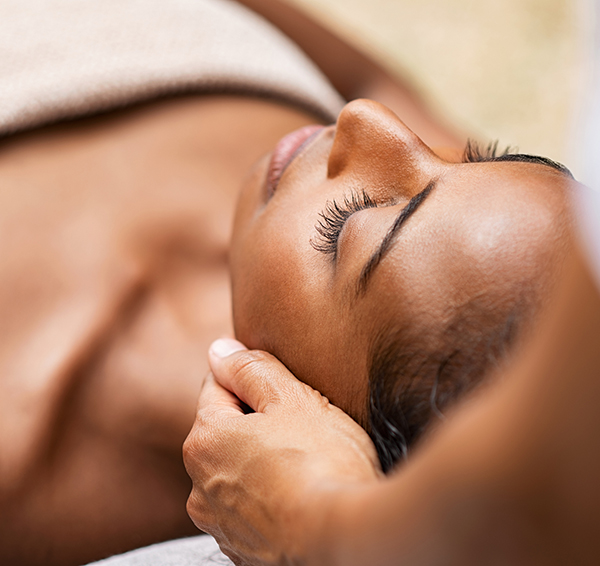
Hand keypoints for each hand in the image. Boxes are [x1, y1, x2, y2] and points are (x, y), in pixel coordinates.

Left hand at [183, 339, 380, 565]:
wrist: (344, 540)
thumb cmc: (320, 462)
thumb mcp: (290, 398)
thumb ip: (250, 369)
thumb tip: (220, 350)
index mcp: (205, 439)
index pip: (217, 386)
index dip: (249, 378)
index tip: (278, 384)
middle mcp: (199, 484)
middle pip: (225, 429)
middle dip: (255, 419)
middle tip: (300, 423)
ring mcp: (219, 521)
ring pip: (237, 468)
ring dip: (260, 458)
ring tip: (303, 460)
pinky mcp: (241, 548)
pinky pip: (250, 504)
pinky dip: (267, 493)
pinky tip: (299, 491)